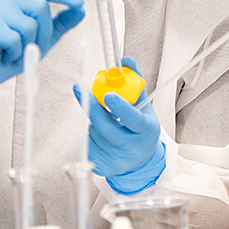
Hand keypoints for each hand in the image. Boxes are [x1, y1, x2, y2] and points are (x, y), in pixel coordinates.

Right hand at [0, 0, 84, 103]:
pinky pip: (14, 40)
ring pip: (29, 26)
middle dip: (44, 33)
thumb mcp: (41, 38)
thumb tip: (81, 11)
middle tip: (30, 49)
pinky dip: (14, 54)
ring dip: (26, 47)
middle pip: (40, 7)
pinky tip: (2, 55)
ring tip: (12, 51)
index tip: (80, 3)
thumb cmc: (10, 52)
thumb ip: (59, 23)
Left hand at [77, 56, 165, 193]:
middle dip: (92, 107)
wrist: (140, 158)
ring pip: (94, 134)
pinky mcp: (103, 168)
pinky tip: (99, 135)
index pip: (133, 119)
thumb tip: (125, 59)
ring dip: (93, 120)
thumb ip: (134, 82)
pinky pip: (87, 146)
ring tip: (103, 120)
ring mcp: (118, 160)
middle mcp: (133, 147)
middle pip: (106, 127)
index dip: (120, 107)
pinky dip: (89, 135)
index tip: (108, 95)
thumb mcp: (143, 105)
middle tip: (81, 89)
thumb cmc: (140, 127)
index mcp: (147, 130)